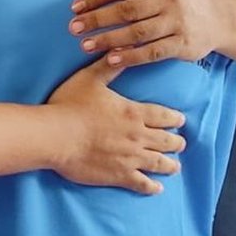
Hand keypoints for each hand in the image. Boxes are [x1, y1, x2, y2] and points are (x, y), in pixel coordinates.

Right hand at [47, 56, 185, 193]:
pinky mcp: (118, 175)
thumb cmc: (70, 105)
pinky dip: (152, 186)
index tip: (180, 120)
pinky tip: (157, 188)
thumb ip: (109, 65)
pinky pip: (142, 184)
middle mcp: (137, 136)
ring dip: (170, 164)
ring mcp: (130, 158)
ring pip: (159, 163)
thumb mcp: (90, 78)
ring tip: (175, 166)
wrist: (55, 136)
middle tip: (180, 143)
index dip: (174, 118)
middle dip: (176, 142)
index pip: (163, 116)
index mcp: (133, 113)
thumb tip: (123, 48)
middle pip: (166, 141)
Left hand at [69, 0, 225, 67]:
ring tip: (86, 46)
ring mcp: (177, 22)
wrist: (218, 15)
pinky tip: (111, 60)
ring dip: (109, 40)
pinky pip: (152, 52)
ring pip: (137, 32)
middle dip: (97, 19)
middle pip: (126, 10)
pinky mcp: (183, 44)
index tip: (75, 8)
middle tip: (74, 28)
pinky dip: (130, 57)